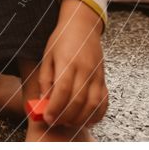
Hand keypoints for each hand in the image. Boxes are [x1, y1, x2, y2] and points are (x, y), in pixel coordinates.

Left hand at [38, 0, 107, 126]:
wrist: (82, 26)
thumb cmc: (60, 40)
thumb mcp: (47, 56)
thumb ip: (46, 79)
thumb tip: (44, 101)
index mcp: (67, 62)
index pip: (63, 90)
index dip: (55, 107)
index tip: (47, 118)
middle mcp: (85, 70)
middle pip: (78, 100)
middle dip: (66, 116)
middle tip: (55, 123)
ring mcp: (97, 75)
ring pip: (93, 104)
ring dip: (81, 118)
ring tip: (68, 122)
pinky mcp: (103, 79)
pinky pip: (104, 101)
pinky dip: (97, 114)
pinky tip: (86, 119)